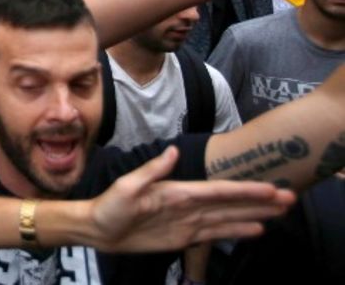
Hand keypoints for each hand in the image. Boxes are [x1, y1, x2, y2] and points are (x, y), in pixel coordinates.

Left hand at [88, 146, 293, 252]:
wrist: (97, 229)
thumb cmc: (109, 205)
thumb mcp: (127, 186)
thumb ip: (152, 171)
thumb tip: (174, 151)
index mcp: (178, 190)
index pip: (218, 191)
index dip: (244, 190)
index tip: (270, 188)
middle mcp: (188, 204)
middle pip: (230, 203)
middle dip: (259, 201)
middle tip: (290, 199)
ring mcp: (188, 221)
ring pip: (227, 218)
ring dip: (254, 215)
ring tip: (281, 213)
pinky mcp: (183, 237)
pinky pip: (214, 234)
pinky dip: (235, 231)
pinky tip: (255, 230)